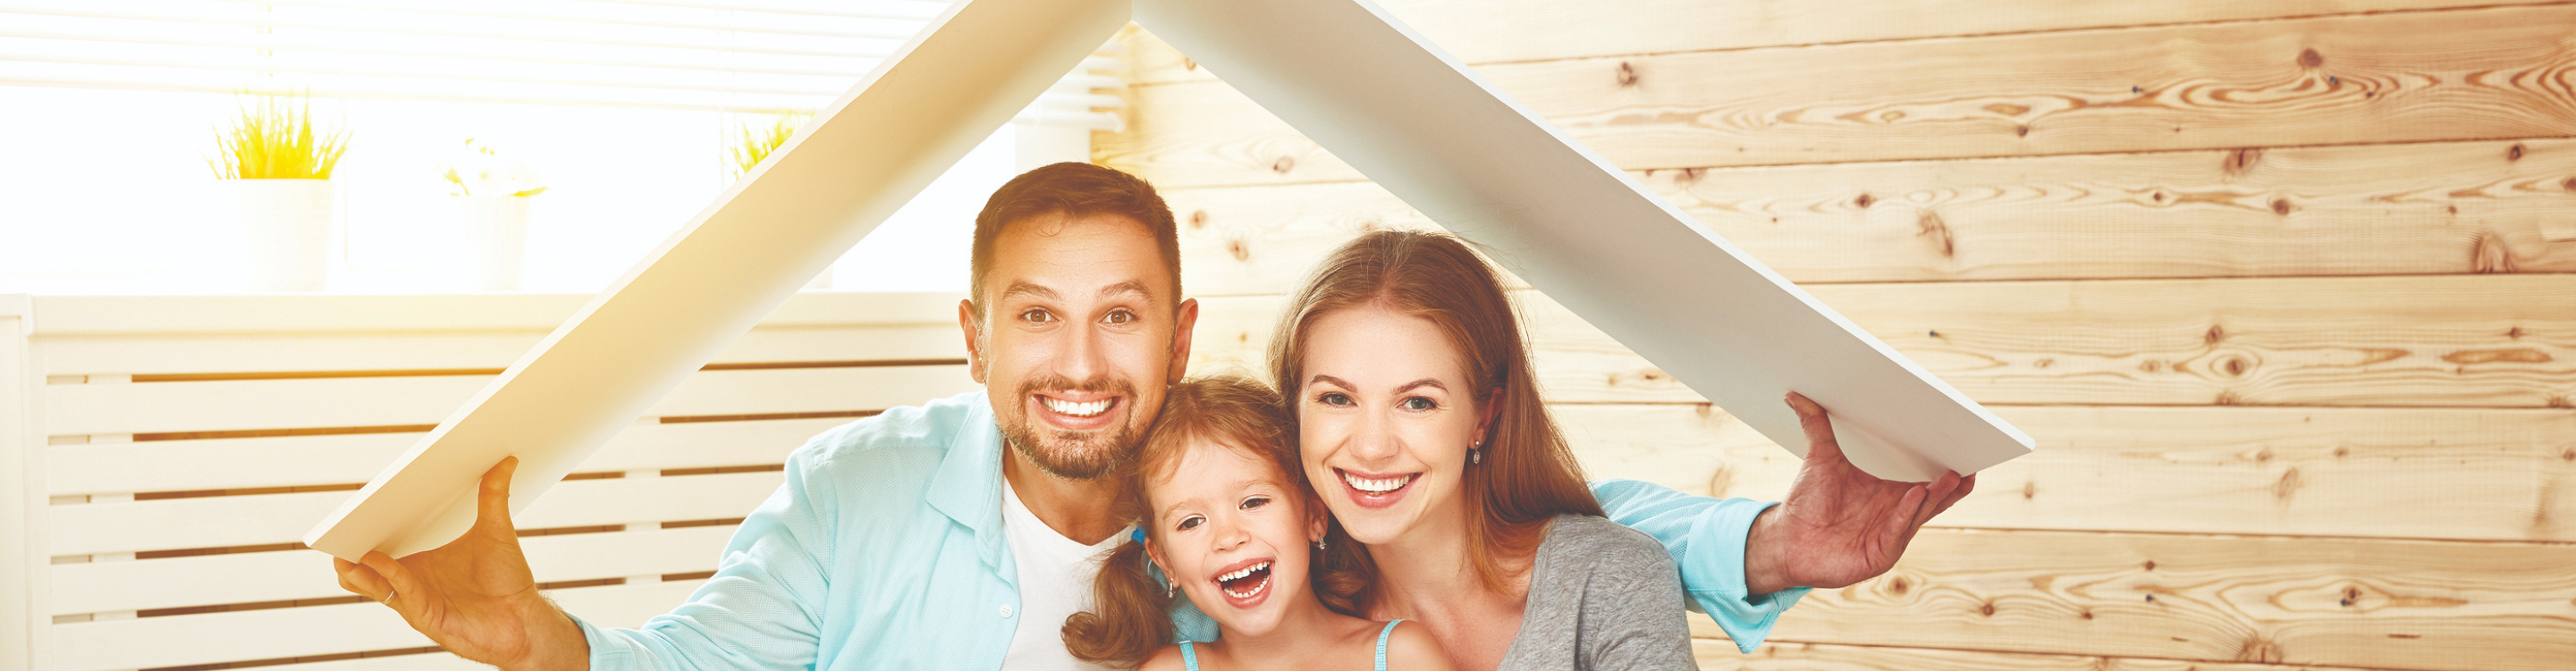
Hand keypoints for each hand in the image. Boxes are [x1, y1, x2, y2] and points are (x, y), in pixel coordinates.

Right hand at [332, 457, 589, 670]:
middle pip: (370, 564)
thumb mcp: (497, 530)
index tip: (358, 506)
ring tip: (341, 551)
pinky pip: (398, 592)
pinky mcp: (422, 615)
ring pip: (373, 583)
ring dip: (355, 568)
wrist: (524, 618)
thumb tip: (508, 460)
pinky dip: (385, 575)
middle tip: (340, 527)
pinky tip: (376, 560)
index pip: (386, 543)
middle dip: (352, 548)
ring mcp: (415, 598)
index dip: (370, 527)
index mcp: (422, 559)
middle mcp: (414, 578)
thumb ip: (495, 495)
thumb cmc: (508, 578)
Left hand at [1742, 393, 1973, 592]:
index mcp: (1890, 493)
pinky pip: (1896, 532)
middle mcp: (1895, 514)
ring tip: (1950, 476)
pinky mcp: (1879, 555)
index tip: (1966, 451)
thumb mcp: (1819, 459)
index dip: (1947, 471)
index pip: (1927, 482)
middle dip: (1950, 483)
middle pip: (1932, 498)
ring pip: (1919, 513)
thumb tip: (1794, 394)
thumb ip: (1815, 426)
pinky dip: (1905, 514)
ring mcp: (1889, 536)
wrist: (1787, 540)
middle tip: (1967, 464)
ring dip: (1935, 495)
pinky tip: (1915, 495)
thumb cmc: (1808, 502)